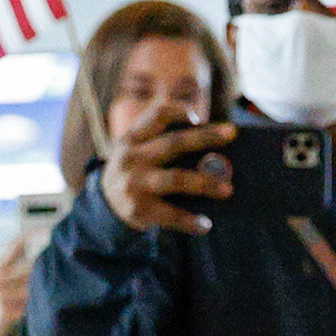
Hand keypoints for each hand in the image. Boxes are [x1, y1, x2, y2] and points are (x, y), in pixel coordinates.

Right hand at [98, 120, 230, 236]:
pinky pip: (170, 215)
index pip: (157, 115)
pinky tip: (206, 225)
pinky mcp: (139, 210)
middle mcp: (132, 158)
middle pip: (174, 143)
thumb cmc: (135, 171)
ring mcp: (135, 184)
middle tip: (231, 133)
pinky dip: (189, 221)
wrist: (105, 206)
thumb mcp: (136, 148)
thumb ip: (162, 137)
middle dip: (205, 137)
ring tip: (227, 189)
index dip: (179, 111)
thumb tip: (213, 134)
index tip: (199, 117)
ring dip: (204, 183)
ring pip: (176, 179)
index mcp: (134, 138)